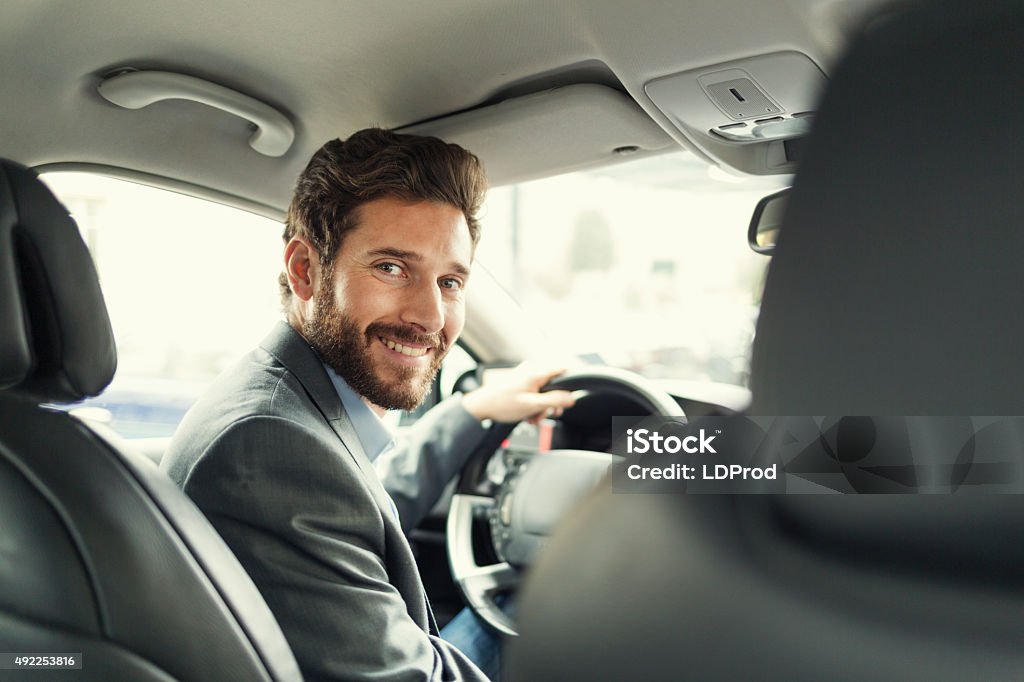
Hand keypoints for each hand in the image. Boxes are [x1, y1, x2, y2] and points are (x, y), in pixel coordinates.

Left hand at [461, 363, 575, 424]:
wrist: (481, 407)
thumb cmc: (501, 404)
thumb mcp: (532, 405)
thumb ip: (553, 400)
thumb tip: (571, 398)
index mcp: (536, 371)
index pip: (563, 369)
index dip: (574, 379)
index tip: (579, 390)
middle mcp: (532, 370)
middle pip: (554, 384)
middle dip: (553, 402)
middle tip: (550, 414)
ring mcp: (525, 375)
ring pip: (544, 391)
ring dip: (542, 406)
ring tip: (533, 418)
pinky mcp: (521, 382)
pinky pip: (535, 392)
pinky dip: (534, 404)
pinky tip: (528, 415)